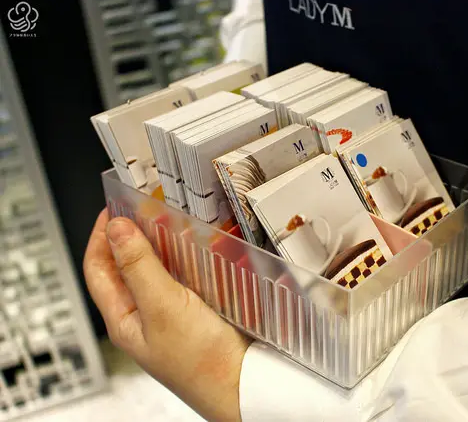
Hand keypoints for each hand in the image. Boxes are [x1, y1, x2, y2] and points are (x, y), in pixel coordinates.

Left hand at [83, 209, 250, 420]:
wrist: (245, 385)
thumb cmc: (201, 362)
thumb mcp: (163, 306)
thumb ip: (138, 266)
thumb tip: (116, 229)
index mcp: (123, 319)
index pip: (97, 269)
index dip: (100, 236)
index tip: (114, 208)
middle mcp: (144, 316)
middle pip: (126, 266)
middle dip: (132, 236)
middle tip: (146, 208)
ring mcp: (171, 314)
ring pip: (158, 270)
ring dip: (161, 245)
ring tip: (172, 222)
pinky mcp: (198, 311)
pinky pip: (184, 278)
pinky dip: (187, 258)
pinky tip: (199, 248)